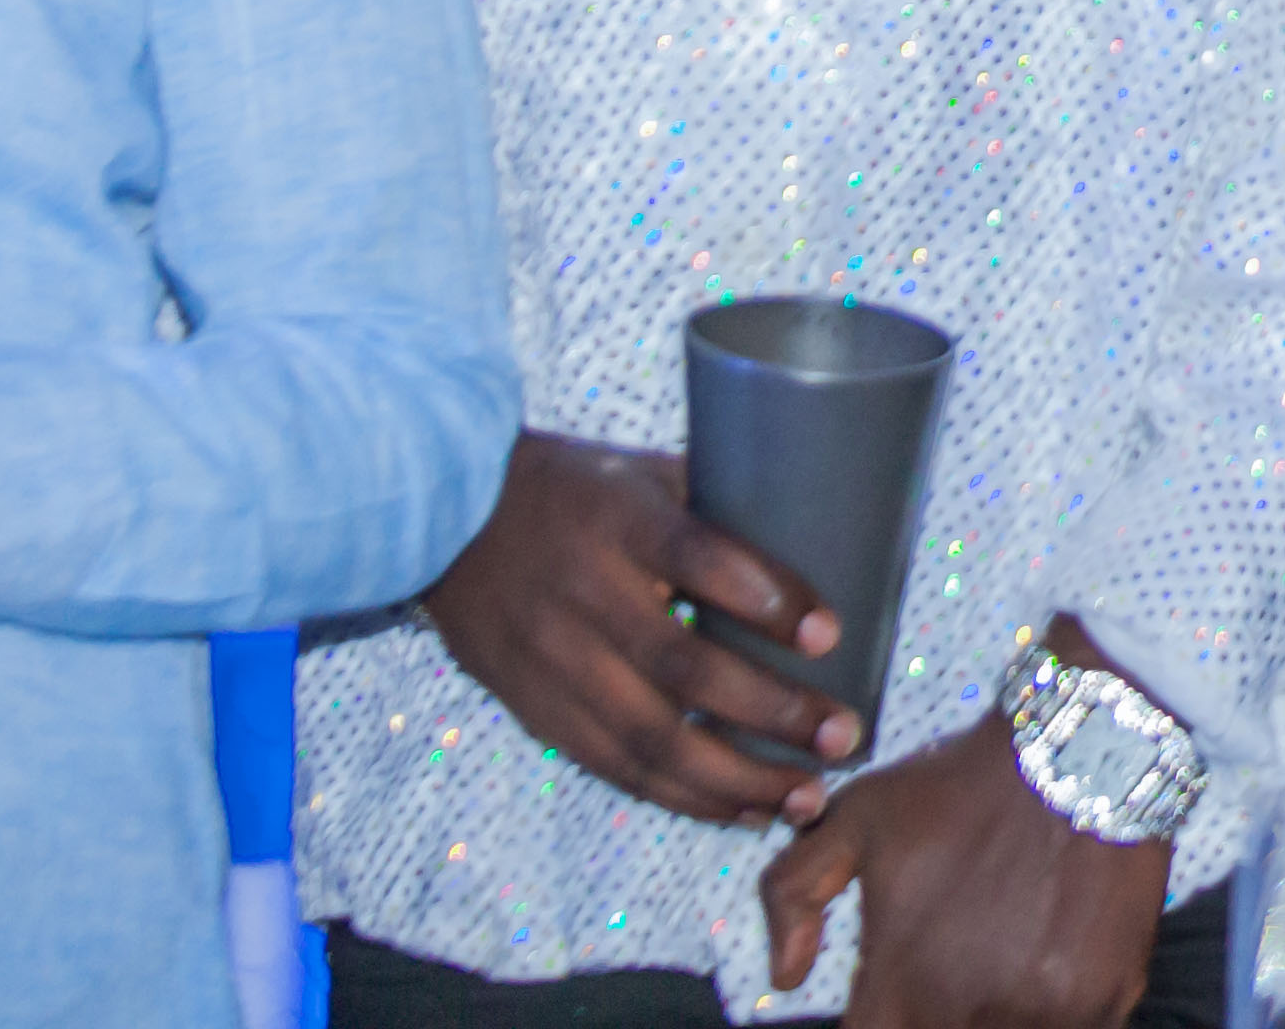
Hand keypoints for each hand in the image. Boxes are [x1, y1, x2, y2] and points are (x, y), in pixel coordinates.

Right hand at [421, 428, 855, 825]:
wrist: (444, 519)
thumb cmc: (570, 489)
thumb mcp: (636, 473)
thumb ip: (711, 508)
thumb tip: (820, 539)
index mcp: (616, 518)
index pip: (695, 556)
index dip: (763, 597)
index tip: (828, 633)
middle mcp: (581, 592)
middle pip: (681, 665)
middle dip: (771, 712)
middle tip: (841, 736)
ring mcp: (552, 659)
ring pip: (649, 737)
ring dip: (735, 779)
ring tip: (804, 798)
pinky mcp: (535, 709)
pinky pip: (615, 766)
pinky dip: (683, 796)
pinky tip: (741, 811)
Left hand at [765, 634, 1169, 1026]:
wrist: (1082, 748)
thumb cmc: (964, 786)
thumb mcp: (855, 817)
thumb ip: (793, 893)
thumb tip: (784, 976)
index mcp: (899, 983)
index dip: (875, 1021)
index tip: (887, 1000)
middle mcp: (967, 1012)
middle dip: (932, 1017)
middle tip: (949, 966)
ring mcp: (1042, 1014)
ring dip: (993, 1016)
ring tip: (1002, 958)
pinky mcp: (1104, 1002)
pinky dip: (1053, 1012)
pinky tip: (1049, 961)